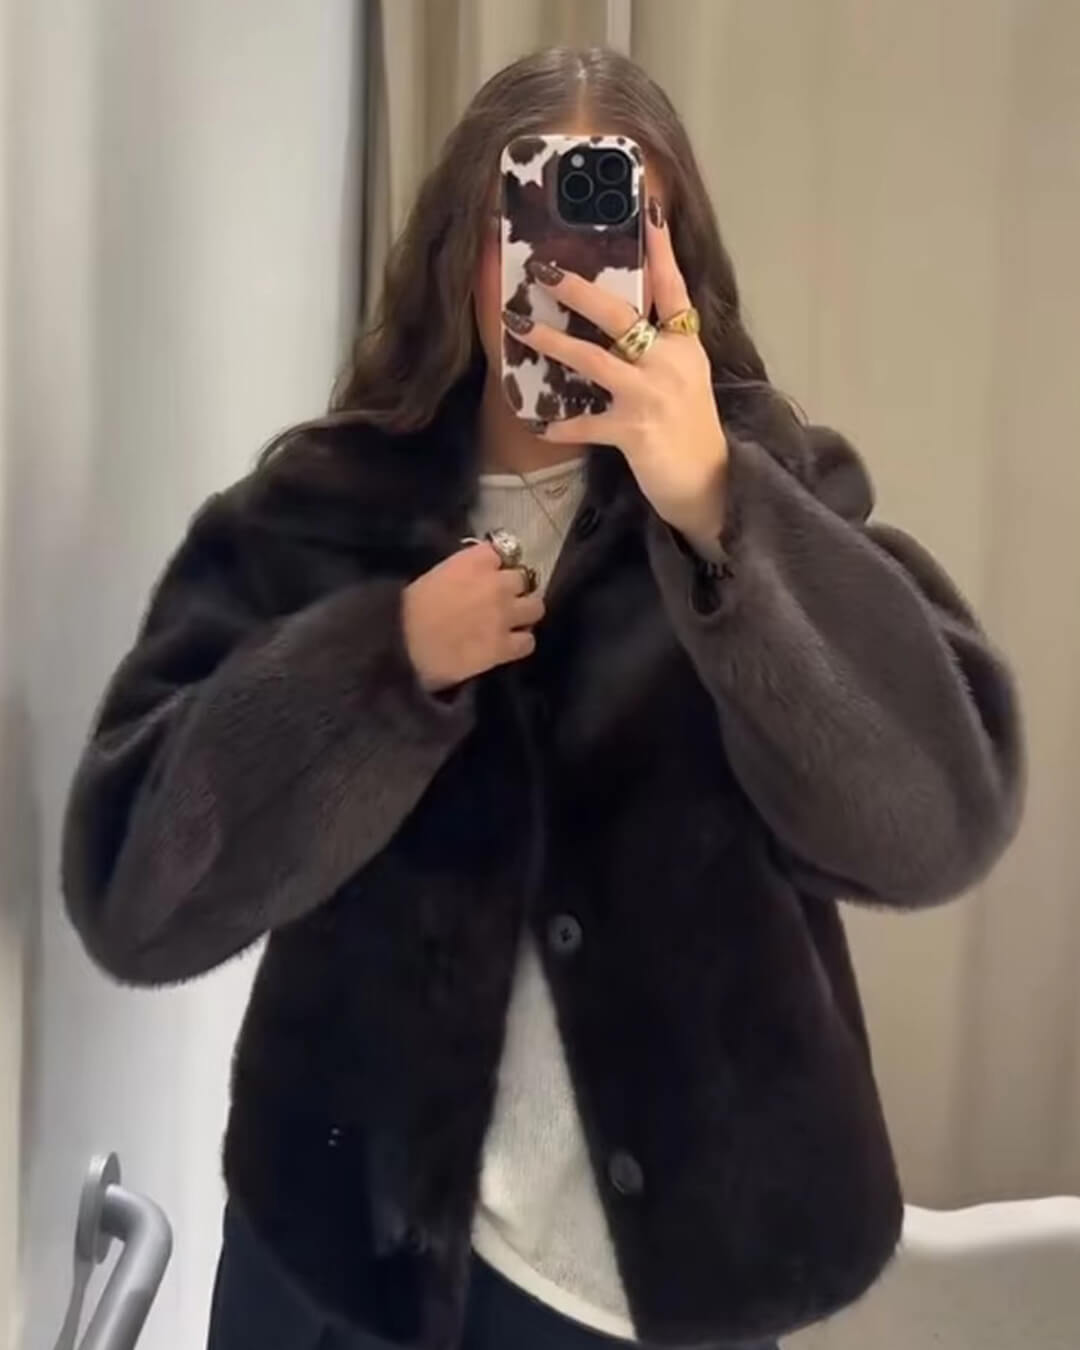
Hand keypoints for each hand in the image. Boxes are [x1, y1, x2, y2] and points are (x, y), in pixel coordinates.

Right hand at [403, 544, 543, 693]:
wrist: (402, 648)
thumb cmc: (404, 611)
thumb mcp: (431, 575)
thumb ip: (458, 570)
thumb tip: (468, 575)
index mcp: (474, 561)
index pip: (501, 551)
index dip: (495, 564)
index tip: (487, 573)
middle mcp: (497, 584)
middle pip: (523, 578)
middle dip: (513, 588)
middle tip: (499, 600)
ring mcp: (505, 616)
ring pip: (536, 607)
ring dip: (525, 612)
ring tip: (511, 622)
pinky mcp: (505, 647)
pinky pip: (528, 642)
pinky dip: (520, 643)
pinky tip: (508, 646)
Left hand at [500, 197, 728, 551]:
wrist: (709, 484)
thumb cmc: (691, 431)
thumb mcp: (687, 379)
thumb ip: (663, 347)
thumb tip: (627, 321)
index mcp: (685, 346)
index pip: (674, 288)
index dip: (661, 251)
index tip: (648, 210)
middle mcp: (670, 363)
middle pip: (622, 315)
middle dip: (579, 290)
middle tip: (543, 270)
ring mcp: (652, 396)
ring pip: (595, 359)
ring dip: (553, 342)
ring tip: (518, 327)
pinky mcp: (635, 431)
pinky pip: (587, 425)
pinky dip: (562, 426)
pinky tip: (539, 425)